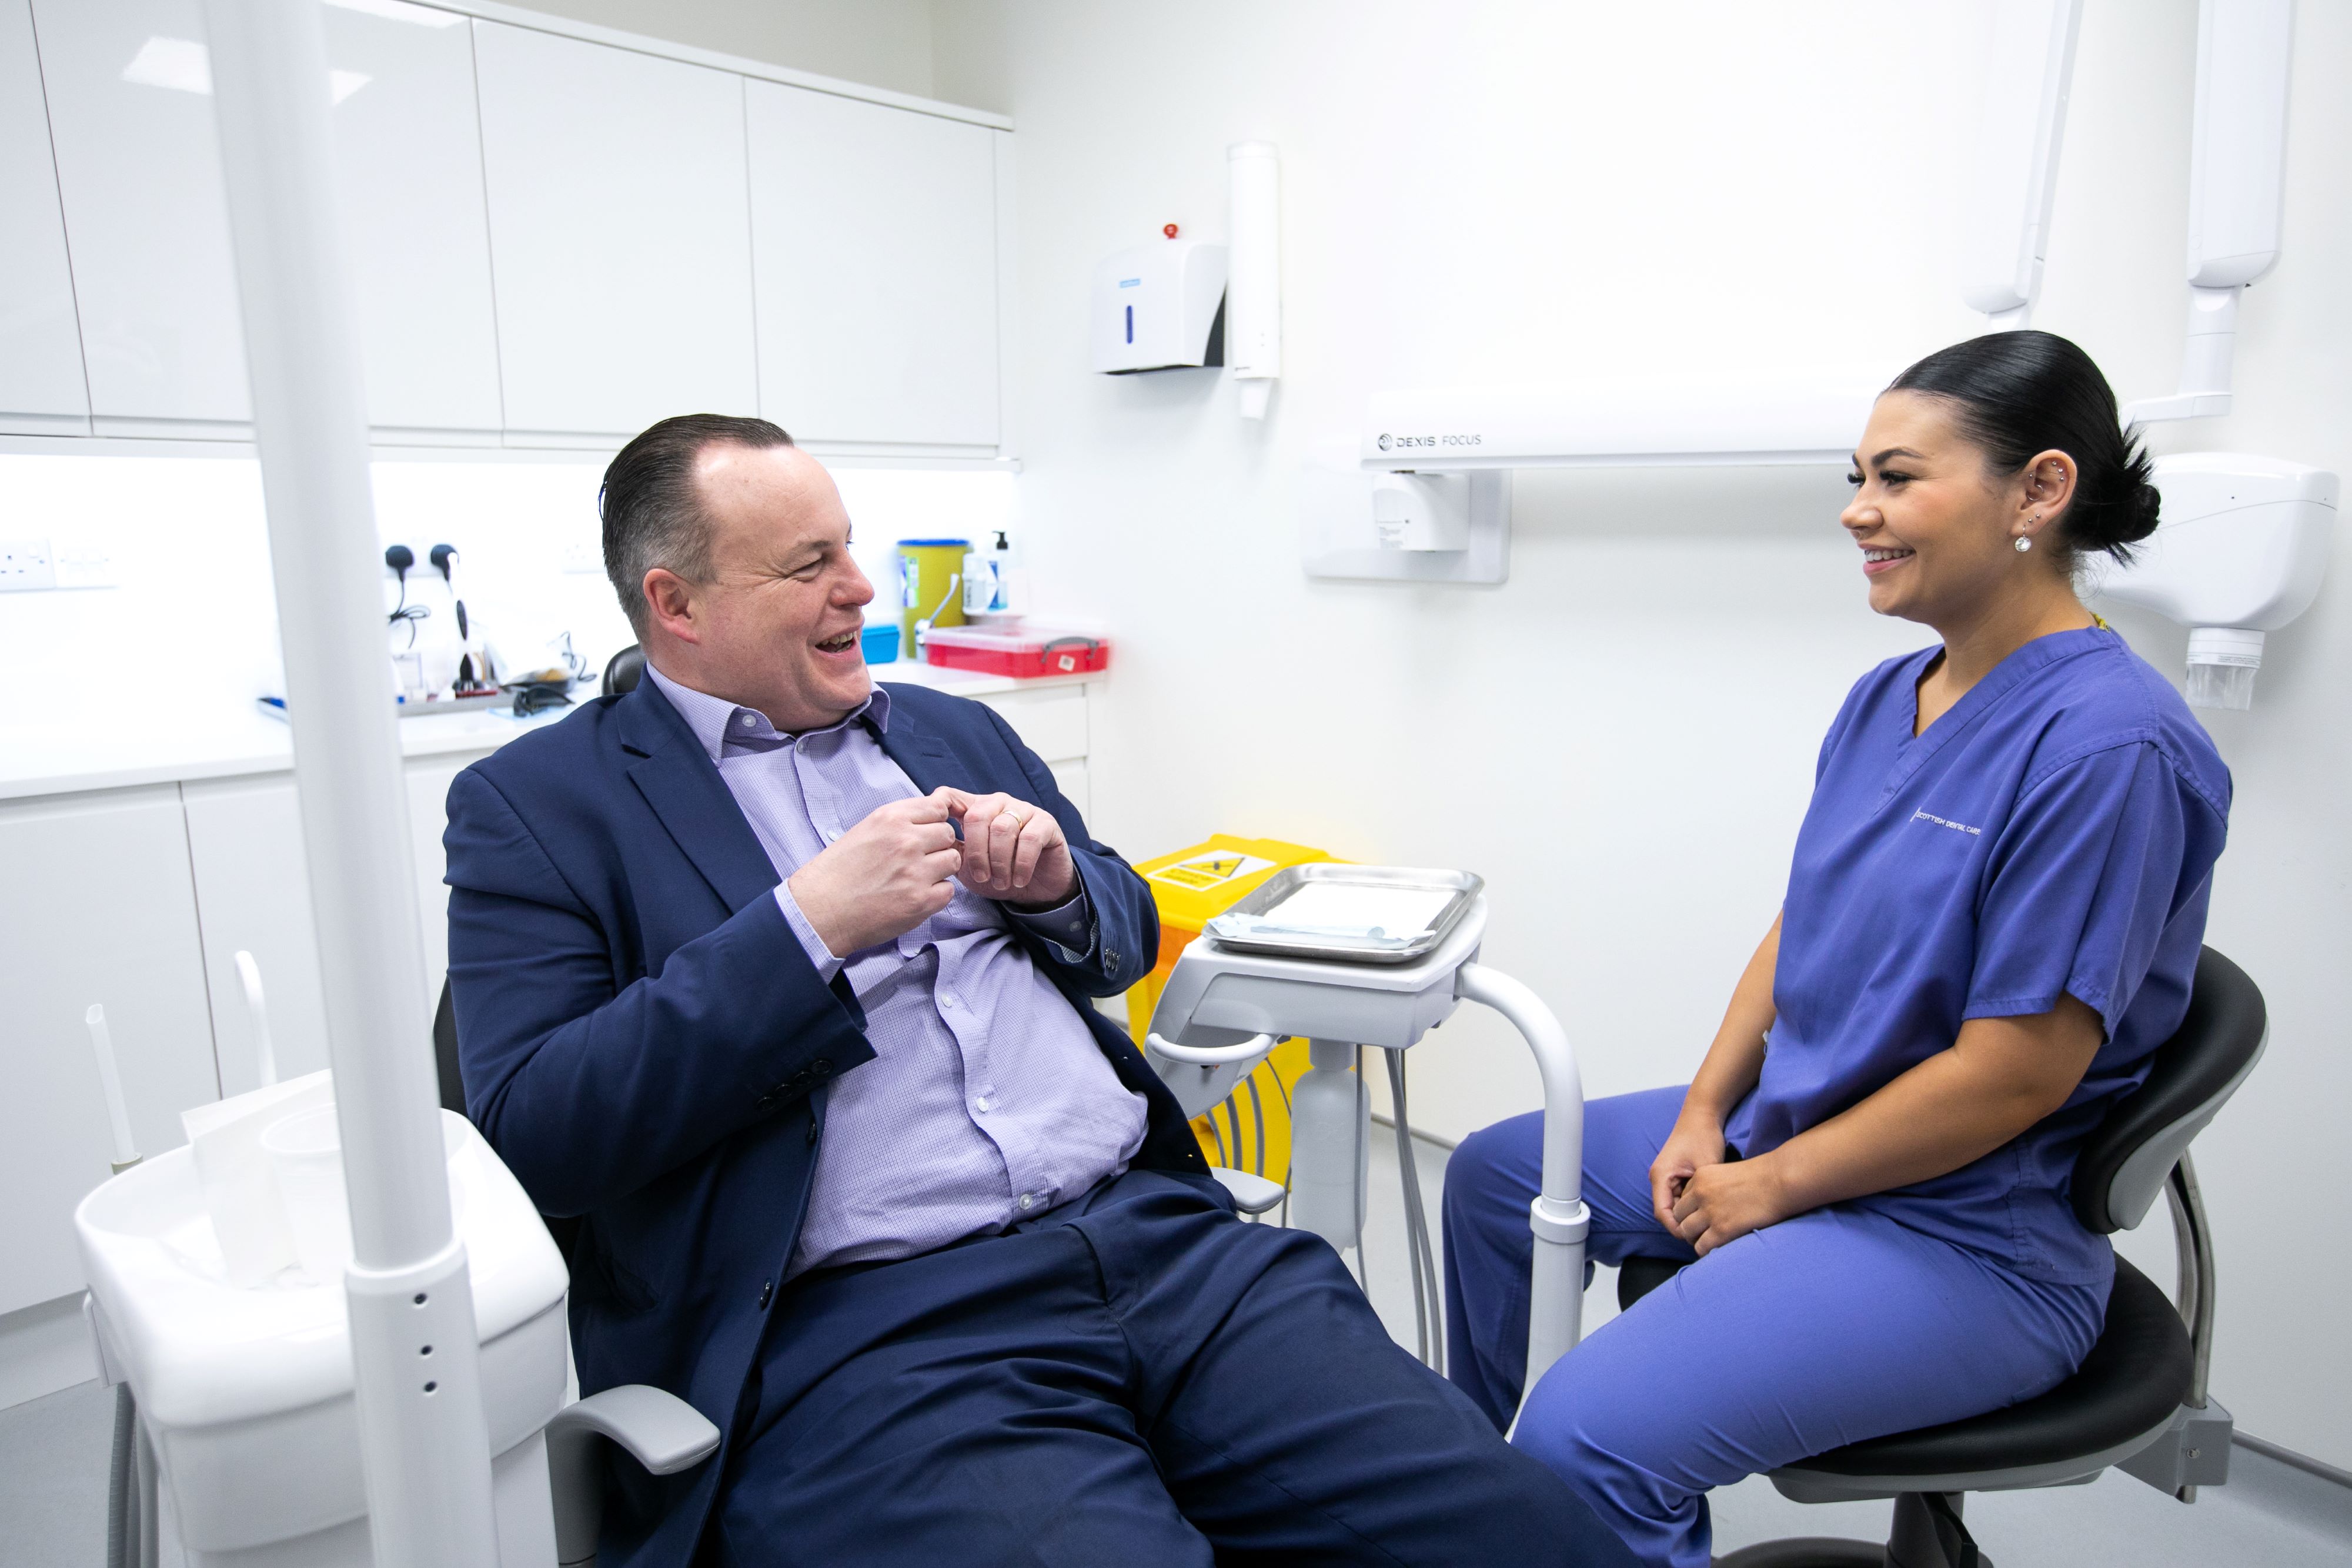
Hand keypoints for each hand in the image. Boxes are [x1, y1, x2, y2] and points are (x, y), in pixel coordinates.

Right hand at [786, 794, 960, 954]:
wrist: (819, 910)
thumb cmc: (838, 872)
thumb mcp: (865, 830)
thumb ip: (900, 821)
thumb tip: (937, 810)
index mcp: (891, 818)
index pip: (939, 807)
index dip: (935, 821)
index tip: (928, 833)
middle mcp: (906, 841)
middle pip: (948, 834)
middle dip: (938, 846)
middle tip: (918, 860)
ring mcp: (916, 871)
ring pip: (952, 861)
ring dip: (940, 870)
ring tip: (914, 878)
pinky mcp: (921, 901)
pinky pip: (948, 890)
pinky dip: (936, 894)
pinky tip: (913, 896)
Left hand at [939, 788, 1076, 907]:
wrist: (1036, 890)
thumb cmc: (999, 875)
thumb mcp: (967, 867)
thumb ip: (951, 851)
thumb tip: (932, 843)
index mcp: (975, 809)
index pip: (951, 797)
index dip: (940, 809)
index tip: (936, 835)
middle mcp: (998, 803)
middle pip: (977, 816)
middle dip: (976, 852)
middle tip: (981, 877)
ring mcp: (1023, 810)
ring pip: (1002, 828)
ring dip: (999, 862)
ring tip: (1001, 883)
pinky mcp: (1046, 823)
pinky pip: (1029, 838)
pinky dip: (1021, 864)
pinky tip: (1019, 879)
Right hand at [1648, 1115, 1727, 1231]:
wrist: (1703, 1115)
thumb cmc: (1703, 1136)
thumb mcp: (1706, 1167)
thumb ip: (1702, 1193)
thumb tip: (1708, 1218)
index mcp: (1660, 1177)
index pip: (1663, 1214)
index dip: (1678, 1229)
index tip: (1696, 1238)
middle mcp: (1659, 1178)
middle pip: (1667, 1212)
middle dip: (1683, 1225)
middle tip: (1705, 1235)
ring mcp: (1666, 1177)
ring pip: (1674, 1206)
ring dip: (1688, 1215)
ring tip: (1707, 1224)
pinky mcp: (1675, 1175)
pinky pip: (1680, 1197)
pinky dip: (1691, 1205)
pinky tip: (1707, 1209)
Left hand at [1669, 1155, 1796, 1256]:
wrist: (1780, 1181)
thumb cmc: (1761, 1177)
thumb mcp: (1727, 1172)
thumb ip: (1712, 1187)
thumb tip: (1705, 1205)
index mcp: (1700, 1176)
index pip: (1682, 1199)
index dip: (1690, 1210)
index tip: (1701, 1217)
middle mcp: (1700, 1193)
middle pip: (1679, 1216)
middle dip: (1688, 1225)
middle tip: (1701, 1231)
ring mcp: (1710, 1212)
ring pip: (1686, 1232)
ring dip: (1695, 1238)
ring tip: (1708, 1240)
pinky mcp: (1722, 1230)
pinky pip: (1702, 1247)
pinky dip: (1706, 1250)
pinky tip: (1716, 1248)